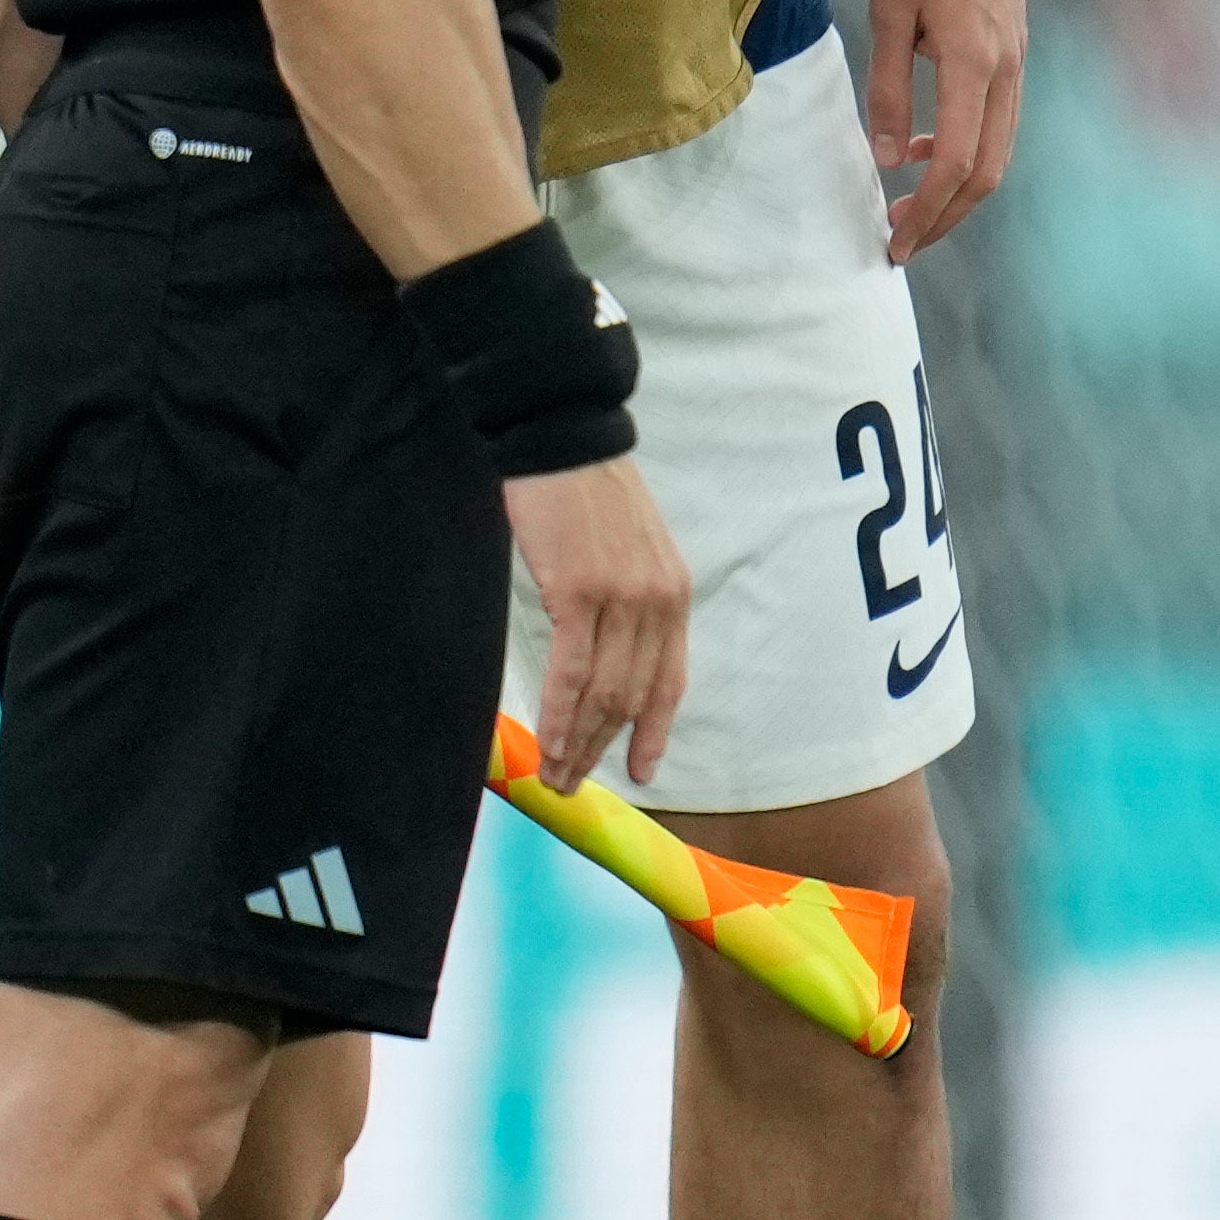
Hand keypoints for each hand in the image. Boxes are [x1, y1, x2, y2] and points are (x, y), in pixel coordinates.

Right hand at [510, 455, 694, 780]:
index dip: (655, 731)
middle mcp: (658, 601)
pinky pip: (571, 673)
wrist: (562, 437)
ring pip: (602, 693)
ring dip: (577, 743)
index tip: (644, 771)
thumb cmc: (585, 490)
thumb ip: (627, 599)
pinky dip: (559, 716)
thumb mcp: (629, 548)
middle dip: (602, 748)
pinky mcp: (581, 592)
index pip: (671, 679)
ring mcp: (622, 598)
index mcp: (673, 593)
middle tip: (573, 782)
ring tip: (555, 776)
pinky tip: (546, 745)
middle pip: (632, 697)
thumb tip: (602, 652)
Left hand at [854, 0, 1027, 263]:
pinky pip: (999, 118)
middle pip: (988, 171)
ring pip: (1000, 148)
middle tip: (901, 240)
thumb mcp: (888, 11)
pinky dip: (968, 147)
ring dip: (957, 186)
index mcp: (973, 60)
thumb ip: (889, 88)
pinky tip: (927, 141)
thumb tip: (889, 158)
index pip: (957, 161)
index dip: (926, 210)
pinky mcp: (1014, 46)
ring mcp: (1017, 57)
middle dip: (945, 216)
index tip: (893, 239)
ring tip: (909, 202)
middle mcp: (1007, 67)